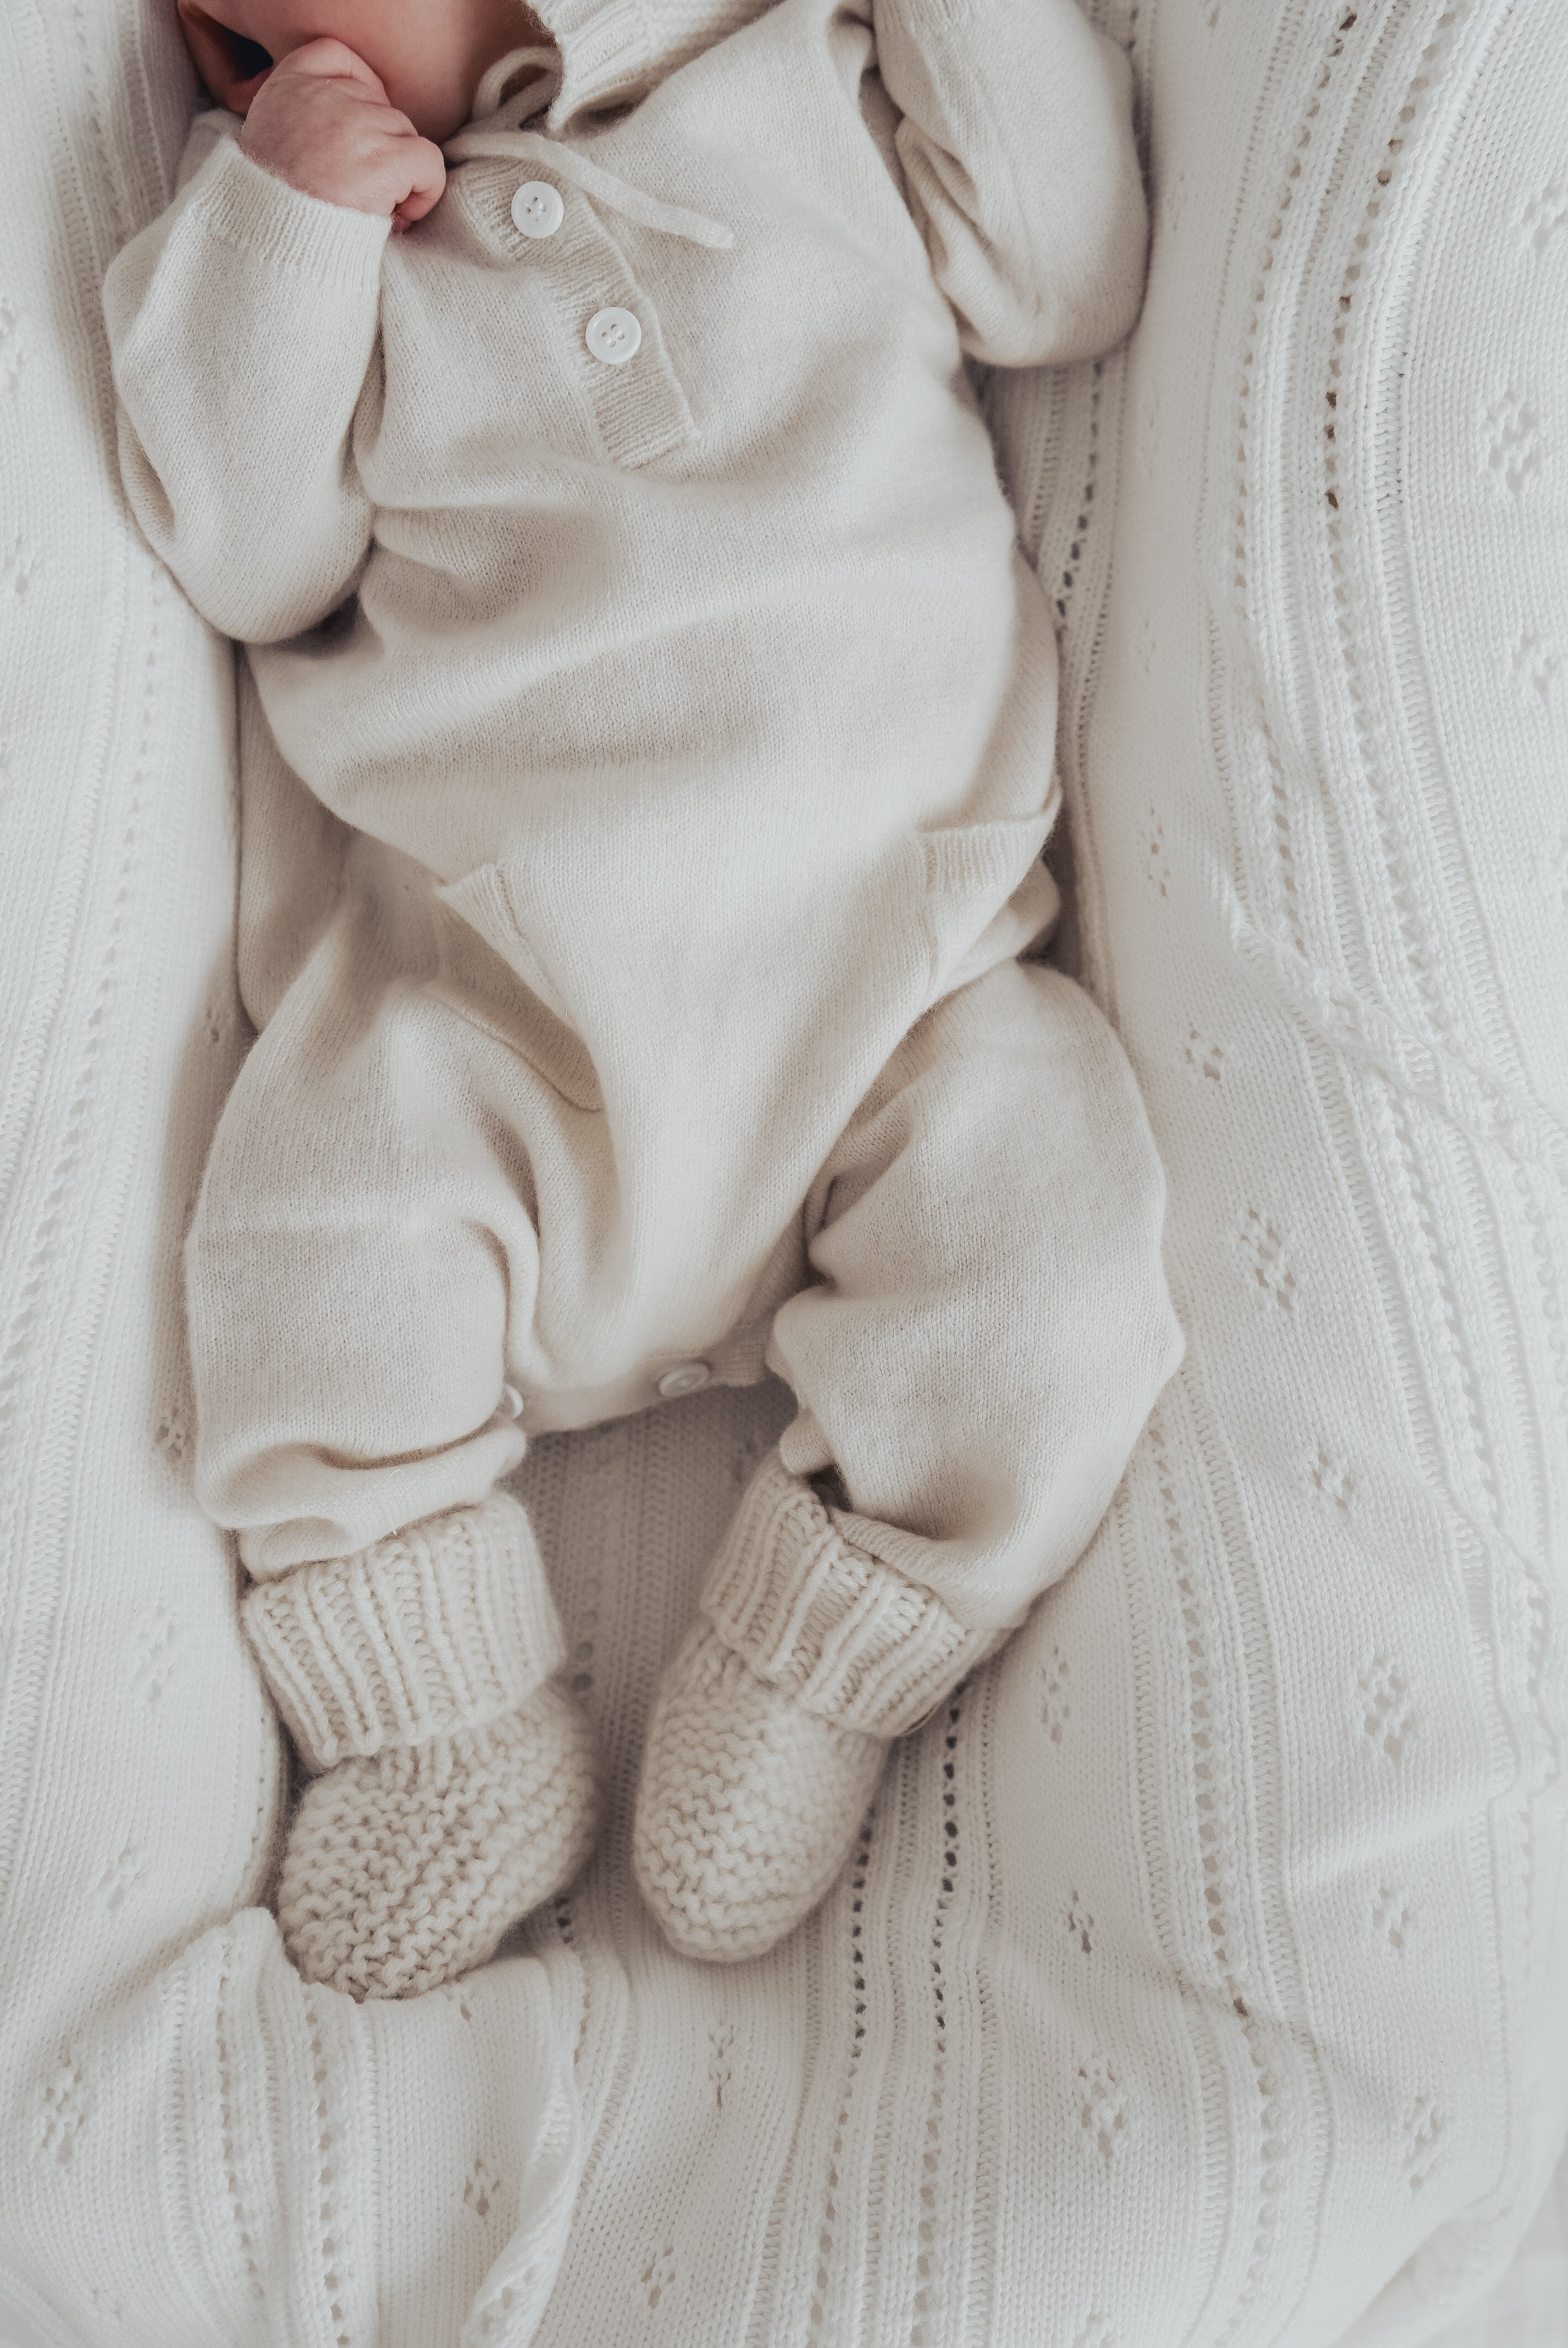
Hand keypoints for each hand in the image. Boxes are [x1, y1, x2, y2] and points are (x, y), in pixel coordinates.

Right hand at [238, 38, 445, 232]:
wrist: (274, 247)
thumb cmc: (275, 211)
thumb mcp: (267, 144)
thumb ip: (302, 118)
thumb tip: (355, 126)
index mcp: (287, 86)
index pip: (335, 56)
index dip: (359, 92)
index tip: (358, 134)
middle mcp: (323, 96)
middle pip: (378, 105)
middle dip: (377, 149)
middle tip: (357, 194)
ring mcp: (357, 124)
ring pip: (404, 134)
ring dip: (397, 175)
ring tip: (371, 210)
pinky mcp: (386, 159)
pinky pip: (429, 162)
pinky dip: (425, 191)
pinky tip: (400, 217)